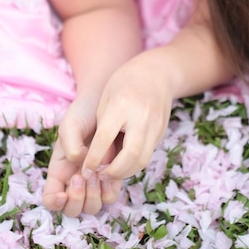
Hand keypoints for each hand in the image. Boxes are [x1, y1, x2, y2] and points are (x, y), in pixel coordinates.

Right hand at [42, 94, 121, 215]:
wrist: (105, 102)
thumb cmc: (83, 114)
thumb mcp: (70, 125)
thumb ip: (70, 145)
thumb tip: (79, 163)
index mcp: (59, 171)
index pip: (51, 199)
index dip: (55, 202)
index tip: (63, 193)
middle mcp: (75, 180)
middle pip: (72, 210)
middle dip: (77, 200)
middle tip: (82, 176)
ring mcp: (94, 180)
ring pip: (92, 207)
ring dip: (93, 196)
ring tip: (97, 173)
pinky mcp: (112, 176)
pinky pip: (110, 196)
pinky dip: (109, 191)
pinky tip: (109, 173)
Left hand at [81, 54, 173, 182]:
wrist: (155, 72)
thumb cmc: (124, 83)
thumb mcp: (106, 99)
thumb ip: (103, 127)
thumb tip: (98, 159)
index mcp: (121, 105)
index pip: (105, 138)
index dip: (94, 158)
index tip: (86, 170)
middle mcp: (141, 116)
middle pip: (130, 155)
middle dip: (114, 172)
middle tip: (100, 176)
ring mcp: (155, 125)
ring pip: (142, 160)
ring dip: (126, 173)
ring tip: (111, 174)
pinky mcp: (162, 131)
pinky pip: (148, 155)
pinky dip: (135, 164)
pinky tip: (123, 165)